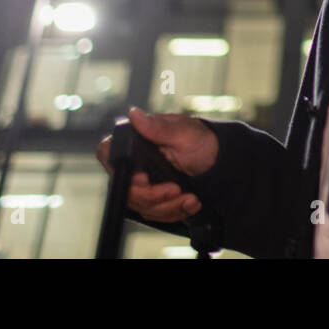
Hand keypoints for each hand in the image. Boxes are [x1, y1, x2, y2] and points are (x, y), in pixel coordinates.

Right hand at [95, 107, 218, 222]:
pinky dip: (174, 212)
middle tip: (175, 189)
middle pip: (124, 187)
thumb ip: (158, 127)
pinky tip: (190, 203)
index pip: (109, 153)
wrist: (219, 161)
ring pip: (139, 205)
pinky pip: (155, 213)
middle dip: (151, 195)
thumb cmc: (201, 140)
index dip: (120, 170)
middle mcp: (136, 162)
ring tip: (189, 198)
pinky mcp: (154, 199)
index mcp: (137, 141)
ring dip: (167, 206)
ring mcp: (143, 183)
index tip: (144, 179)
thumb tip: (134, 114)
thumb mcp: (184, 132)